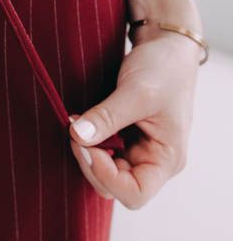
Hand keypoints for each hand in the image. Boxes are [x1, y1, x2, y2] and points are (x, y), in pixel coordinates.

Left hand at [67, 28, 201, 208]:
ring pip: (102, 173)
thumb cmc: (164, 69)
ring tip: (77, 123)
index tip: (89, 146)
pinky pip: (100, 154)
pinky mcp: (124, 140)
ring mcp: (137, 152)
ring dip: (85, 152)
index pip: (135, 194)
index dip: (107, 177)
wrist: (166, 46)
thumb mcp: (137, 92)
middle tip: (74, 130)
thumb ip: (107, 117)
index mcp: (167, 159)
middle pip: (113, 186)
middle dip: (90, 162)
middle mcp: (153, 161)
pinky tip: (81, 122)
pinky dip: (86, 142)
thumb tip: (78, 135)